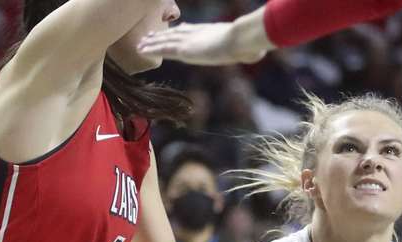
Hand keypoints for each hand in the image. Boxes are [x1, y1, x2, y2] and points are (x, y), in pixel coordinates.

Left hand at [137, 20, 272, 65]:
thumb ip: (250, 51)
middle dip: (163, 34)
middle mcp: (197, 33)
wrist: (240, 39)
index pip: (192, 29)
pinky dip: (151, 49)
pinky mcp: (184, 50)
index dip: (182, 29)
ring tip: (141, 43)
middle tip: (151, 34)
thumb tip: (259, 53)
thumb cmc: (247, 43)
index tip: (175, 28)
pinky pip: (163, 49)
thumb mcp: (249, 47)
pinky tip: (141, 50)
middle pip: (175, 32)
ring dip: (152, 42)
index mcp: (210, 32)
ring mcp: (189, 40)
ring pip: (165, 40)